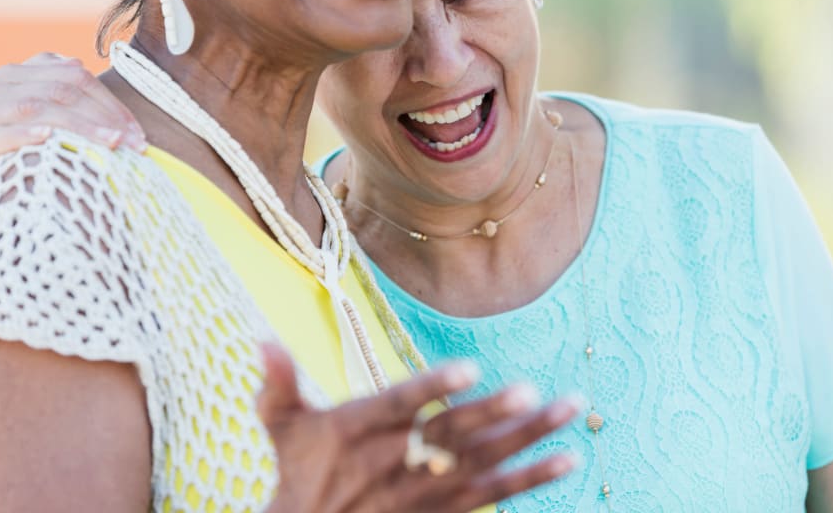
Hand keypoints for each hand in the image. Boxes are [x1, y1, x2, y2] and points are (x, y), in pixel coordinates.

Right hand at [0, 52, 144, 232]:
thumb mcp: (24, 123)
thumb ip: (58, 105)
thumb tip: (107, 103)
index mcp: (16, 75)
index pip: (74, 77)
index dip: (111, 103)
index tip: (139, 136)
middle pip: (61, 89)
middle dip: (104, 117)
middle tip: (135, 146)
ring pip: (34, 108)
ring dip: (78, 126)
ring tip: (110, 144)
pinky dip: (22, 135)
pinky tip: (49, 139)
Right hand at [257, 343, 578, 512]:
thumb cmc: (300, 475)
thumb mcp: (284, 427)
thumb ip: (279, 382)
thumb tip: (261, 337)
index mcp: (359, 431)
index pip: (400, 405)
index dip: (433, 387)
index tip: (468, 369)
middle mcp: (396, 461)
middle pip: (452, 436)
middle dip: (495, 415)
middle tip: (534, 391)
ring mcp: (424, 491)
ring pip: (485, 463)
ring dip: (531, 438)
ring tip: (571, 411)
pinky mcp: (444, 512)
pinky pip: (495, 495)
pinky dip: (532, 478)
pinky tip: (568, 459)